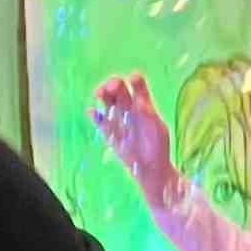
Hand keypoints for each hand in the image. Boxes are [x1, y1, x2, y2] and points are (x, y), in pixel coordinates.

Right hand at [93, 70, 178, 195]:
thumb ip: (148, 112)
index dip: (133, 79)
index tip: (132, 80)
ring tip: (99, 94)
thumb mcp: (157, 127)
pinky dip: (94, 115)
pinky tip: (92, 111)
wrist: (152, 170)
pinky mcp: (109, 134)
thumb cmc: (158, 147)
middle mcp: (129, 109)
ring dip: (102, 94)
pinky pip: (99, 121)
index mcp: (143, 104)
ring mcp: (118, 120)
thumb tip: (138, 100)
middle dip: (113, 84)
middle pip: (117, 89)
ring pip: (107, 102)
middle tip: (111, 87)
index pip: (136, 84)